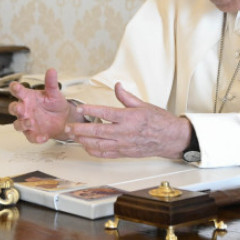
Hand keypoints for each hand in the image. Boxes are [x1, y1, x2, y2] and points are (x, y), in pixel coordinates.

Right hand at [8, 68, 76, 142]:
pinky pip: (31, 137)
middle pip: (13, 109)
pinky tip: (43, 137)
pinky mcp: (33, 133)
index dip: (14, 88)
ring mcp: (27, 122)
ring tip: (30, 122)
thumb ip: (51, 83)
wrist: (64, 119)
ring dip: (22, 124)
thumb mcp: (54, 93)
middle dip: (14, 108)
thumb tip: (51, 70)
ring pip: (17, 125)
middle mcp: (25, 110)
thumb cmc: (54, 104)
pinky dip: (36, 138)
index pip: (17, 91)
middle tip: (19, 106)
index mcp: (28, 97)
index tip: (14, 86)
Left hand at [66, 83, 191, 159]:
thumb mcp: (144, 105)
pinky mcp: (125, 153)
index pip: (106, 113)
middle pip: (98, 131)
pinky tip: (86, 147)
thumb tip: (117, 86)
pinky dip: (94, 151)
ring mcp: (124, 144)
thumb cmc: (160, 122)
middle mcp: (125, 132)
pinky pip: (106, 154)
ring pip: (99, 144)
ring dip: (84, 141)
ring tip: (73, 136)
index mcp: (129, 118)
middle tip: (68, 127)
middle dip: (80, 129)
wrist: (172, 139)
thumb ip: (126, 97)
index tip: (80, 108)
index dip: (91, 110)